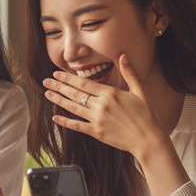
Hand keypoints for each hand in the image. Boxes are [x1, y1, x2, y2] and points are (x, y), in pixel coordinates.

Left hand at [43, 55, 162, 159]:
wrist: (149, 140)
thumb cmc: (147, 115)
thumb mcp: (140, 91)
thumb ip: (130, 73)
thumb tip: (123, 55)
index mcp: (111, 94)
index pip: (84, 83)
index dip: (68, 78)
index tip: (57, 74)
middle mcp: (101, 106)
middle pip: (75, 94)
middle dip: (59, 87)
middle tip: (46, 81)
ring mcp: (97, 120)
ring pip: (73, 108)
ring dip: (59, 100)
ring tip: (47, 94)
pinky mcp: (97, 133)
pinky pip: (77, 126)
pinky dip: (65, 122)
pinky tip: (55, 118)